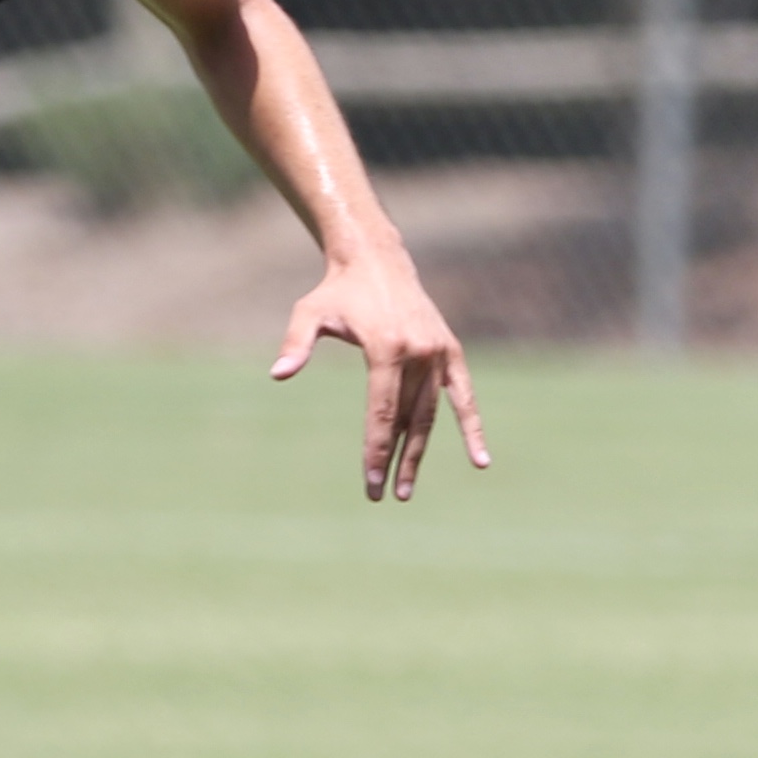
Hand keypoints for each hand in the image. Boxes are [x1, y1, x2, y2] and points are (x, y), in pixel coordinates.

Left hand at [271, 240, 488, 502]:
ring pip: (429, 414)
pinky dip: (471, 428)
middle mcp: (419, 353)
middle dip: (394, 461)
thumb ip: (296, 344)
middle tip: (382, 496)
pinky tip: (480, 461)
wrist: (378, 262)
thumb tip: (278, 375)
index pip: (382, 412)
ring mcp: (438, 353)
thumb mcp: (309, 312)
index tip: (370, 481)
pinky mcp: (451, 352)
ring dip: (418, 453)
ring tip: (405, 488)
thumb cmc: (338, 292)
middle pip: (407, 420)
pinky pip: (463, 396)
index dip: (376, 449)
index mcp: (387, 347)